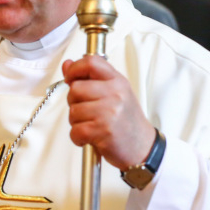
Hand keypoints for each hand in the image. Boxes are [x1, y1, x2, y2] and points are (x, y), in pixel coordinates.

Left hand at [63, 55, 154, 170]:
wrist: (142, 146)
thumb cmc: (125, 121)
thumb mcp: (113, 94)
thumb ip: (89, 78)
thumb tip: (67, 64)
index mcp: (117, 81)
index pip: (91, 63)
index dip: (74, 69)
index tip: (70, 79)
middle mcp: (115, 93)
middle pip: (76, 88)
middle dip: (73, 102)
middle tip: (85, 112)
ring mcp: (110, 112)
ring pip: (73, 111)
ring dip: (76, 122)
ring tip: (90, 126)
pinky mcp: (104, 130)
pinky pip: (75, 131)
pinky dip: (77, 138)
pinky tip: (88, 138)